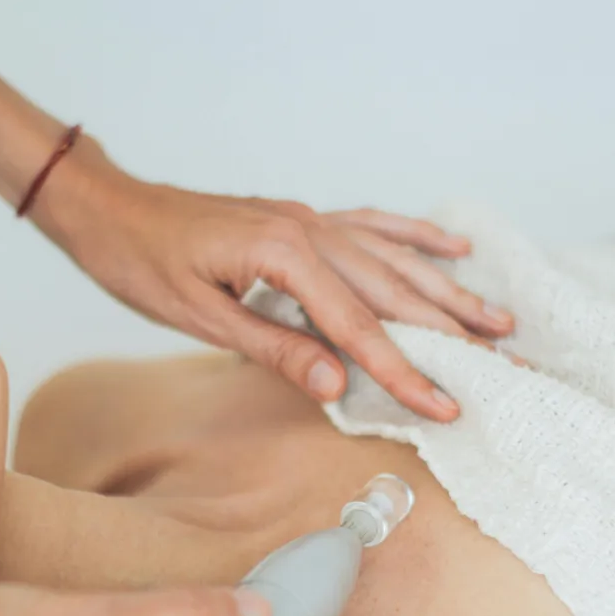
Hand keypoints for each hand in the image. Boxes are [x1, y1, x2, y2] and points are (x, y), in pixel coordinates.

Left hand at [32, 138, 513, 420]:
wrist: (107, 208)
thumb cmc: (140, 263)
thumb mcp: (199, 318)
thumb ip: (274, 349)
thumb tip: (336, 385)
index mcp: (285, 255)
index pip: (360, 328)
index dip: (405, 373)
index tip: (445, 407)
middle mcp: (309, 230)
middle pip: (396, 292)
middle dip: (454, 333)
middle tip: (507, 366)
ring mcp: (310, 220)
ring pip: (396, 260)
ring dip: (450, 293)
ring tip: (500, 320)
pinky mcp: (302, 219)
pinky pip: (372, 226)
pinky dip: (415, 238)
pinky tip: (453, 249)